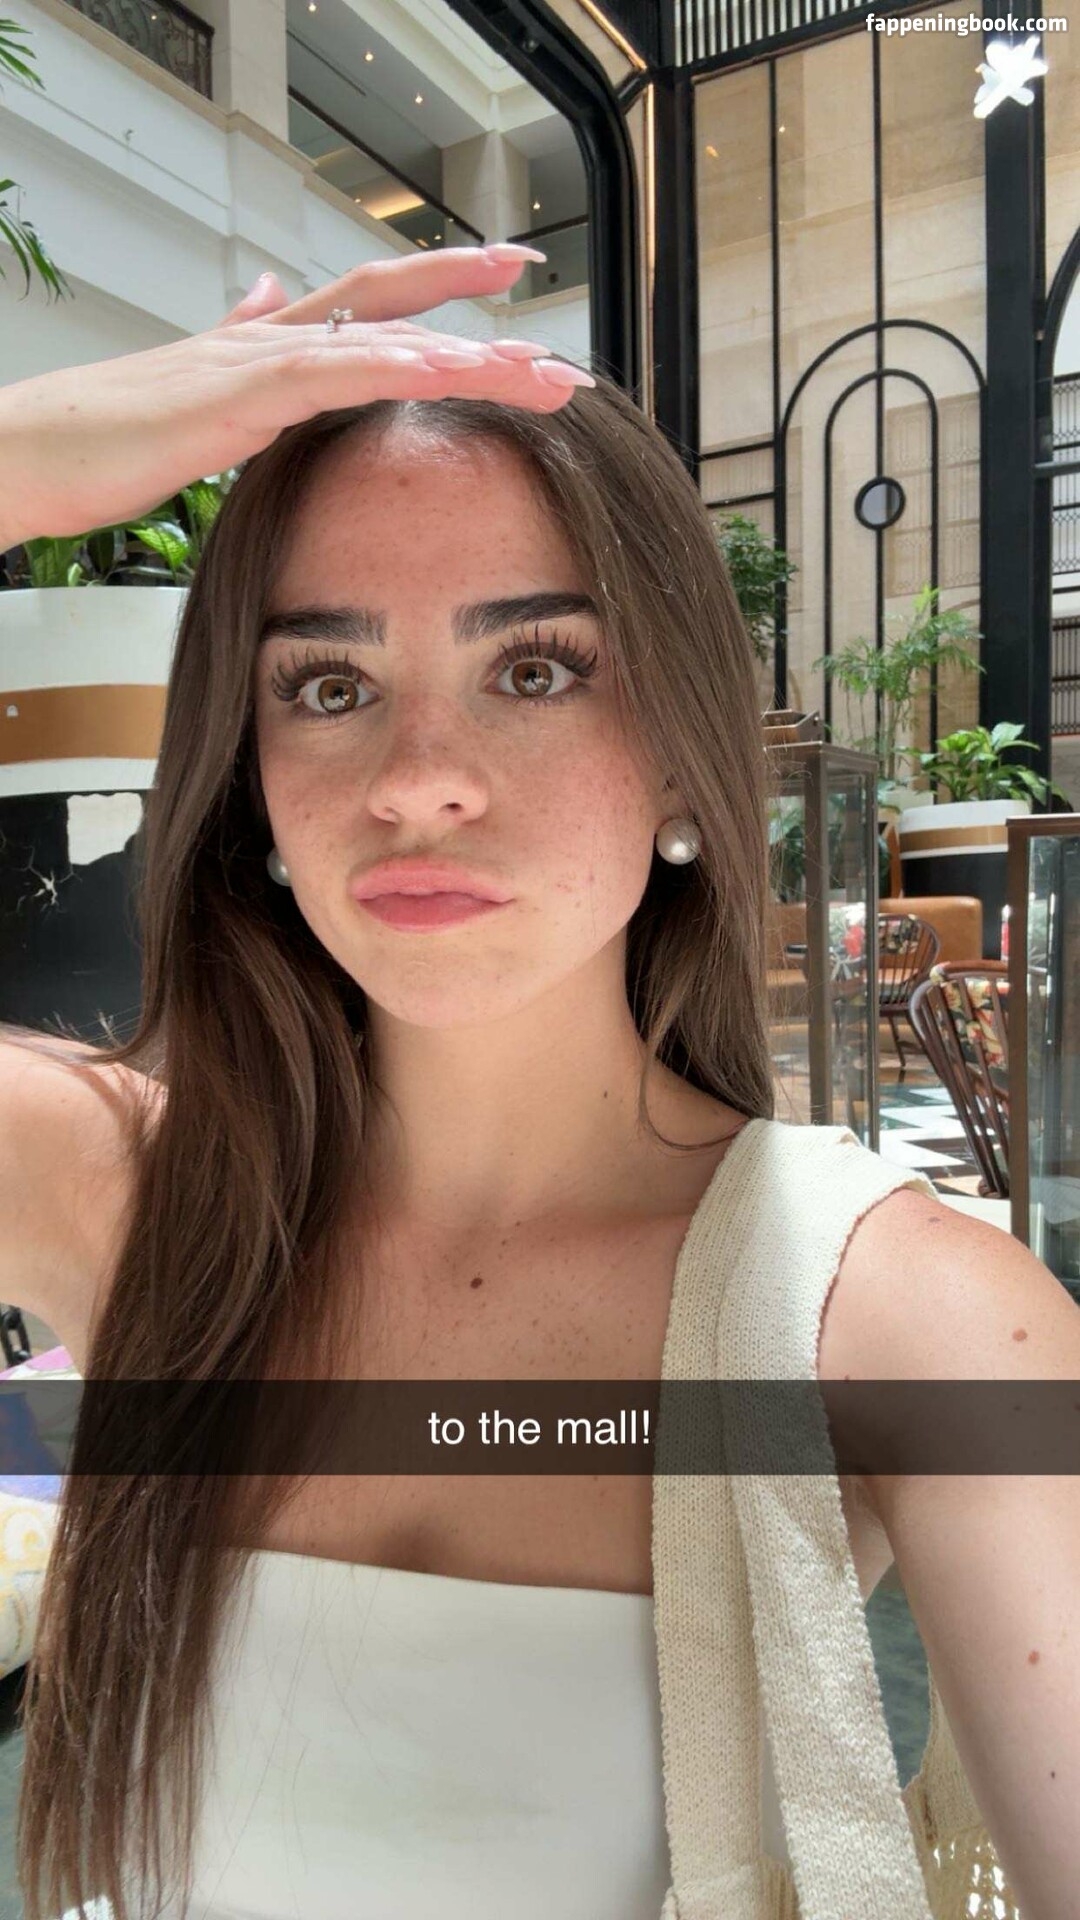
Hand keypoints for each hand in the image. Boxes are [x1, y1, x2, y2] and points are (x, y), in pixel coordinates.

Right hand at [0, 246, 593, 545]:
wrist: (38, 448)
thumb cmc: (111, 434)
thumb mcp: (197, 389)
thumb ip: (244, 343)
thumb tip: (267, 293)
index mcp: (271, 343)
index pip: (375, 302)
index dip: (445, 288)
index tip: (514, 282)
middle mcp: (273, 336)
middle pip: (398, 312)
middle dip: (484, 323)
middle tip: (560, 352)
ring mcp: (256, 358)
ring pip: (381, 339)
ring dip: (463, 355)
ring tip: (532, 371)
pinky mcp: (237, 394)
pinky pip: (330, 372)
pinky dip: (390, 367)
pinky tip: (442, 369)